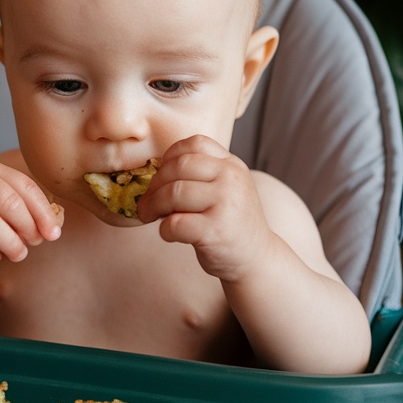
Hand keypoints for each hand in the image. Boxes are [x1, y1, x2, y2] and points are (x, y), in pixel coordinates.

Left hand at [137, 135, 272, 282]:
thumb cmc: (231, 223)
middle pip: (178, 166)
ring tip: (150, 216)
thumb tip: (153, 174)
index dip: (169, 156)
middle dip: (154, 184)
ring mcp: (225, 204)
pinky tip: (170, 235)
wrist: (256, 258)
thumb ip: (200, 175)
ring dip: (153, 206)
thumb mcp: (226, 189)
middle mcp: (232, 179)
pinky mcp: (215, 231)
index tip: (160, 175)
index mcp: (232, 165)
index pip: (195, 144)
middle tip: (146, 201)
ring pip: (173, 193)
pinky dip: (164, 230)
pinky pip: (175, 223)